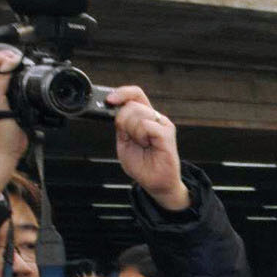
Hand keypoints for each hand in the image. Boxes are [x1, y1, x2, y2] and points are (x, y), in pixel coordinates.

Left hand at [108, 86, 189, 210]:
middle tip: (128, 137)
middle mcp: (155, 118)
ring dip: (132, 131)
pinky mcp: (167, 133)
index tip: (109, 100)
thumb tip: (115, 109)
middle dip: (122, 121)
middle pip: (132, 104)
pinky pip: (146, 125)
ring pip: (138, 113)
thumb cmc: (142, 165)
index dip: (121, 93)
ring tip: (141, 144)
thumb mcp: (123, 142)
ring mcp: (163, 124)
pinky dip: (140, 136)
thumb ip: (120, 125)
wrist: (156, 183)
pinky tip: (146, 145)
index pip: (135, 94)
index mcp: (145, 117)